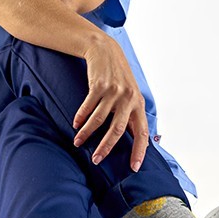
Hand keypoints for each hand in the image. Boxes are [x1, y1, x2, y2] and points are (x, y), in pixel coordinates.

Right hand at [72, 35, 148, 171]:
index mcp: (138, 104)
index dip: (139, 151)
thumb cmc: (119, 77)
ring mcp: (113, 92)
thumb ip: (131, 114)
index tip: (134, 167)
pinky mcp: (99, 85)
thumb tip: (135, 139)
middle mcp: (128, 99)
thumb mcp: (131, 94)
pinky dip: (81, 117)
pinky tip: (76, 125)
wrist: (106, 51)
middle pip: (117, 130)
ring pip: (99, 119)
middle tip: (96, 160)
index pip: (142, 132)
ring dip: (87, 133)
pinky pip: (88, 106)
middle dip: (106, 147)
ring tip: (78, 142)